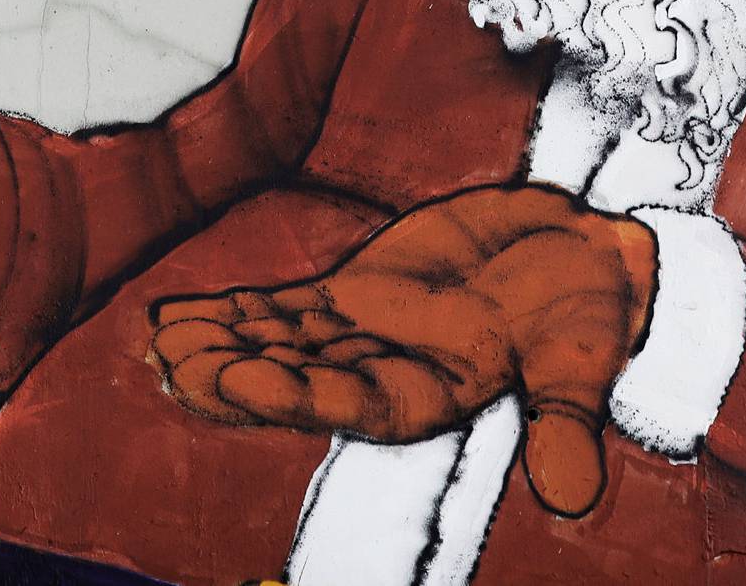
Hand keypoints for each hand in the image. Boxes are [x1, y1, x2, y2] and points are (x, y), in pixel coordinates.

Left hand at [149, 183, 655, 517]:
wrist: (579, 252)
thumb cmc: (587, 307)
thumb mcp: (584, 356)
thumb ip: (567, 420)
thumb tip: (571, 494)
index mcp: (431, 396)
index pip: (351, 403)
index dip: (294, 393)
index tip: (237, 376)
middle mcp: (383, 375)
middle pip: (297, 379)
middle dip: (233, 374)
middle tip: (172, 365)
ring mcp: (361, 335)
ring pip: (275, 345)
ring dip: (218, 345)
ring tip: (158, 343)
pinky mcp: (354, 294)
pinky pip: (282, 309)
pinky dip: (234, 312)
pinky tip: (182, 317)